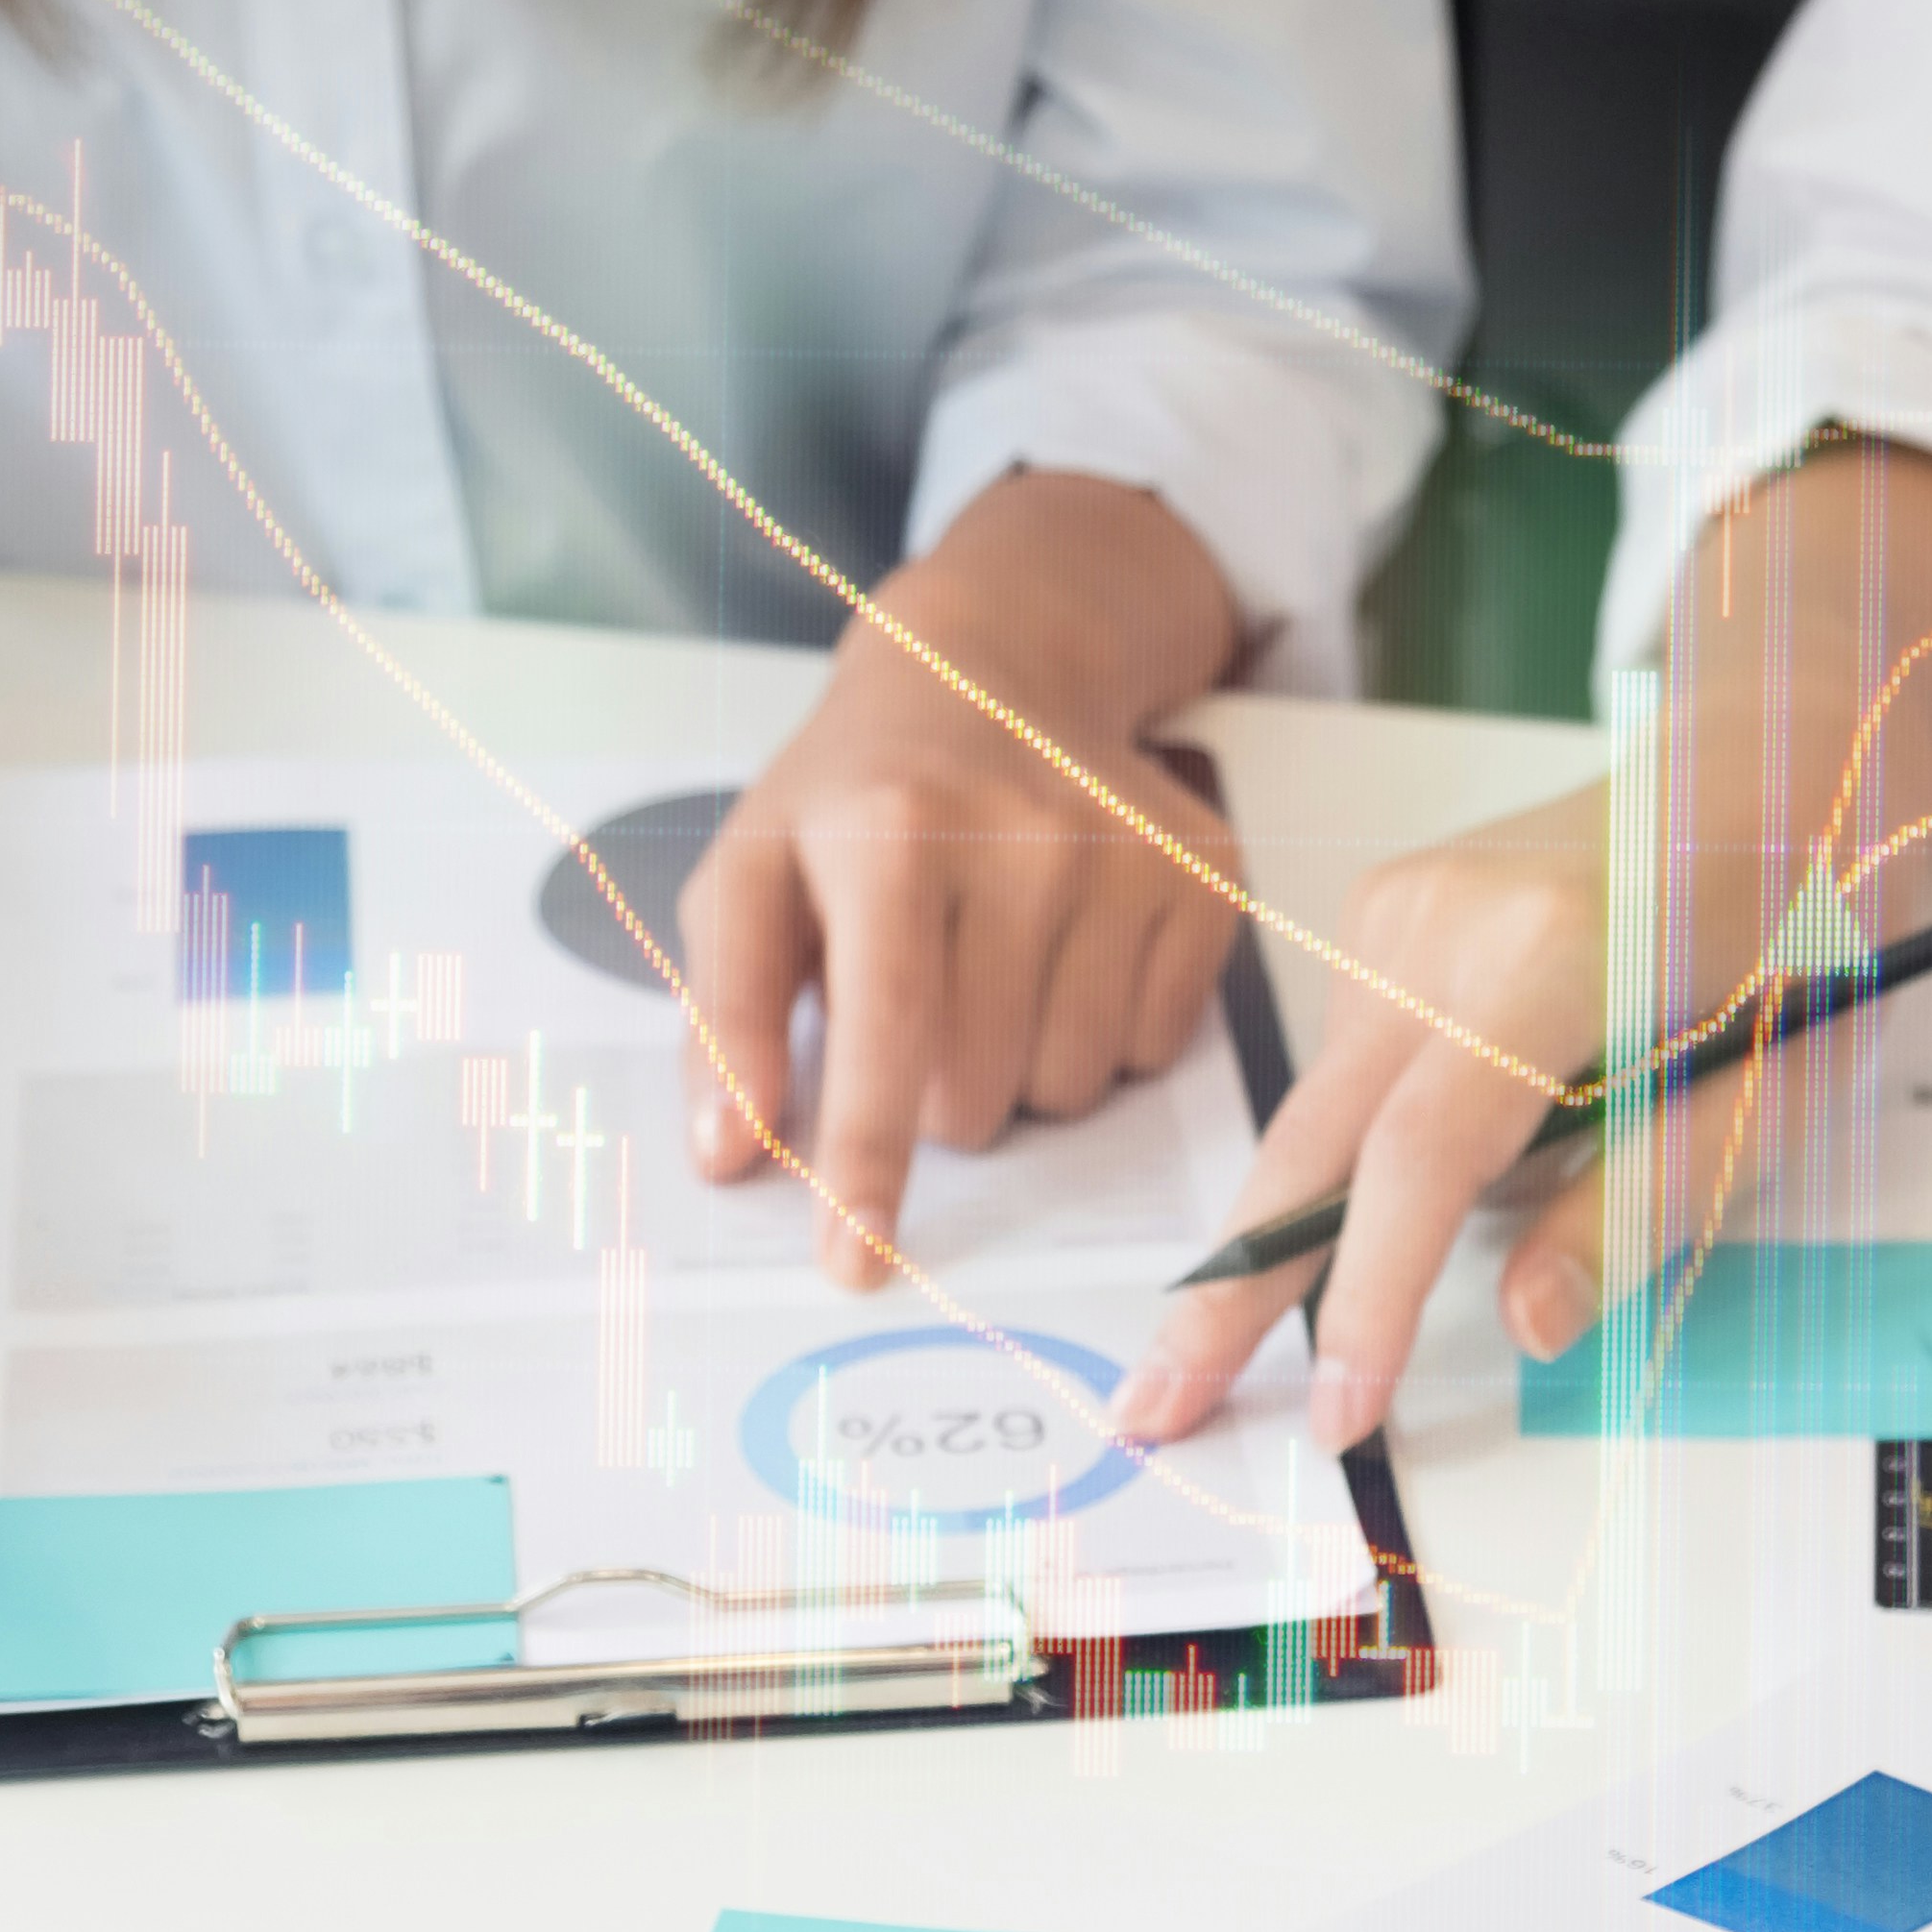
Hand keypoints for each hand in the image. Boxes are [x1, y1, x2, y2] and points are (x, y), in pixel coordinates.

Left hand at [678, 472, 1241, 1286]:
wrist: (989, 671)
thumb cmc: (855, 797)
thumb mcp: (752, 874)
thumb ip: (727, 1016)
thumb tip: (727, 1154)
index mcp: (887, 829)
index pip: (884, 1030)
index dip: (865, 1158)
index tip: (856, 1261)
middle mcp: (1020, 832)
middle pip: (977, 1092)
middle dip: (932, 1092)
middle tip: (918, 998)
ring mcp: (1126, 849)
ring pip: (1070, 1087)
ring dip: (1018, 1068)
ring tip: (992, 968)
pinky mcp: (1204, 870)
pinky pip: (1151, 1049)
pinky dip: (1100, 1031)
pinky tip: (1066, 949)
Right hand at [1118, 439, 1931, 1452]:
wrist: (1770, 762)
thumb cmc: (1795, 933)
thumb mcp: (1769, 1091)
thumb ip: (1640, 1206)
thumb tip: (1521, 1326)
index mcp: (1552, 955)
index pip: (1423, 1155)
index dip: (1371, 1294)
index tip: (1338, 1408)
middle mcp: (1445, 922)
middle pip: (1313, 1138)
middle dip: (1230, 1290)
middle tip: (1152, 1408)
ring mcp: (1400, 908)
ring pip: (1331, 1115)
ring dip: (1313, 1232)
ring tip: (1280, 1321)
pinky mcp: (1386, 914)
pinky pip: (1361, 1071)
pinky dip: (1377, 1146)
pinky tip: (1456, 1146)